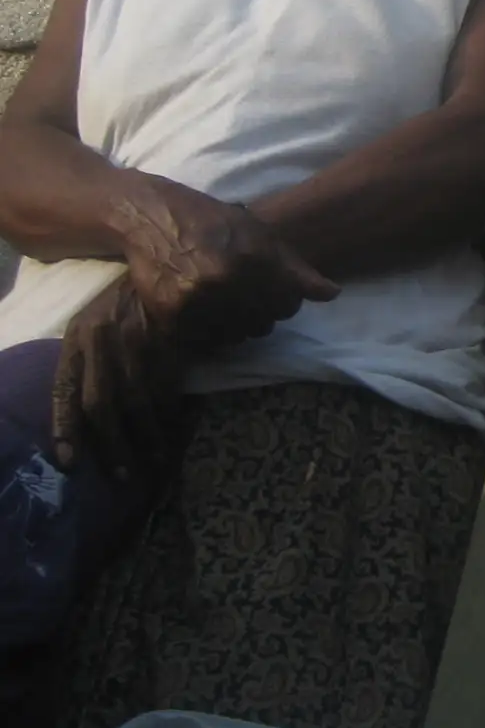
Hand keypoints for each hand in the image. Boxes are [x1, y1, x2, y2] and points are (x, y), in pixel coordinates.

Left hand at [52, 276, 184, 481]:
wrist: (165, 251)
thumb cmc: (129, 295)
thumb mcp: (98, 322)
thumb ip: (95, 360)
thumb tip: (92, 414)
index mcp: (76, 337)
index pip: (64, 389)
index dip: (65, 429)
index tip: (69, 464)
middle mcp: (100, 338)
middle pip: (101, 403)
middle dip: (111, 445)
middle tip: (123, 476)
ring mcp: (135, 337)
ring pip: (136, 399)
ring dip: (147, 436)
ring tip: (155, 463)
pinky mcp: (167, 335)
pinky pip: (167, 383)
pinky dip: (171, 411)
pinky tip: (177, 430)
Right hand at [107, 178, 336, 351]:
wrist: (152, 218)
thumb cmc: (213, 222)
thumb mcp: (260, 234)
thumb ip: (296, 268)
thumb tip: (332, 294)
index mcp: (255, 260)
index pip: (289, 305)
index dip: (283, 300)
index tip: (270, 291)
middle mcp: (227, 283)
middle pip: (264, 325)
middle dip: (260, 313)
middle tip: (242, 296)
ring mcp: (197, 301)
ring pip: (236, 337)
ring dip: (234, 326)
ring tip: (222, 302)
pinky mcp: (170, 316)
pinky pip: (204, 341)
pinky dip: (207, 332)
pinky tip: (202, 309)